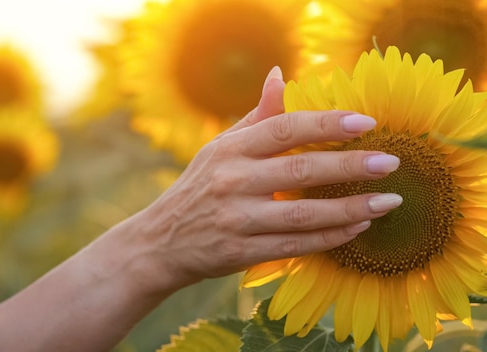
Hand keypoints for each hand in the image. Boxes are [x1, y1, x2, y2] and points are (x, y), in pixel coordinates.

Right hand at [141, 66, 400, 286]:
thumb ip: (256, 116)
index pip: (285, 128)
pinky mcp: (241, 252)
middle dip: (350, 166)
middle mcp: (232, 181)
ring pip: (303, 214)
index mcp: (230, 149)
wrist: (161, 241)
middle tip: (390, 163)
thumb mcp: (220, 148)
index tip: (366, 123)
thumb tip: (280, 76)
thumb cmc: (199, 187)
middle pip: (300, 171)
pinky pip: (295, 245)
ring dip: (350, 209)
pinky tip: (358, 228)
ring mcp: (237, 219)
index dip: (327, 124)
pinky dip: (330, 238)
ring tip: (388, 202)